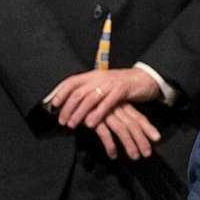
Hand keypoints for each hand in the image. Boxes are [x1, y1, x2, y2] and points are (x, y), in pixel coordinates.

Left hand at [45, 66, 162, 129]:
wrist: (145, 78)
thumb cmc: (122, 84)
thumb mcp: (103, 84)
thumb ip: (90, 90)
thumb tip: (72, 102)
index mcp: (93, 75)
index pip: (71, 81)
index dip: (61, 92)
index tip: (54, 105)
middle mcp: (99, 77)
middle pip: (78, 93)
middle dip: (68, 108)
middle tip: (62, 121)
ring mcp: (110, 83)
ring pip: (90, 99)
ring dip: (79, 113)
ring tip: (73, 124)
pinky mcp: (122, 90)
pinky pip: (106, 103)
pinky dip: (97, 114)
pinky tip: (91, 123)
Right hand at [93, 102, 161, 160]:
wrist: (70, 96)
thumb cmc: (91, 105)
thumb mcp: (107, 110)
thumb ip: (118, 117)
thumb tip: (129, 131)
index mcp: (121, 105)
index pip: (138, 117)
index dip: (148, 128)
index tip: (157, 139)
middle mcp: (116, 109)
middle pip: (133, 125)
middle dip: (142, 140)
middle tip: (147, 154)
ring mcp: (105, 114)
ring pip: (122, 130)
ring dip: (130, 144)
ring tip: (134, 157)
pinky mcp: (93, 119)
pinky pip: (104, 134)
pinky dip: (110, 145)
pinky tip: (113, 155)